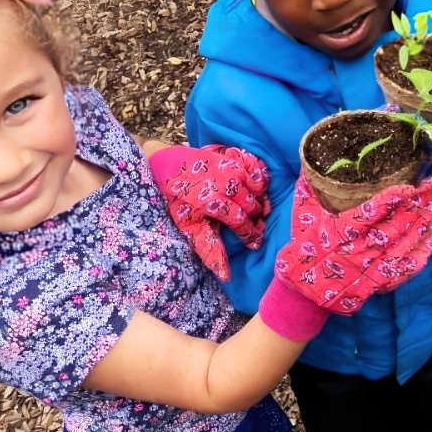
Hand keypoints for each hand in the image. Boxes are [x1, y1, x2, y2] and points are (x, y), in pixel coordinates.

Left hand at [149, 145, 270, 281]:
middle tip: (255, 225)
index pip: (240, 221)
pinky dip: (261, 177)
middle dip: (255, 218)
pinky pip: (256, 166)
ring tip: (256, 208)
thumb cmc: (180, 200)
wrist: (170, 166)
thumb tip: (225, 276)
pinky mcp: (233, 155)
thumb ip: (208, 248)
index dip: (250, 234)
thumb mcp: (189, 226)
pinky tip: (257, 187)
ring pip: (257, 187)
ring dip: (260, 199)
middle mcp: (222, 182)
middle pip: (251, 205)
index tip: (255, 243)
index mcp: (210, 201)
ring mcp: (229, 166)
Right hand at [273, 173, 431, 313]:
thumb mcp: (303, 218)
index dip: (393, 199)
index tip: (410, 187)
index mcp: (341, 232)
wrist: (303, 295)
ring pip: (406, 243)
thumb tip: (307, 160)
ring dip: (424, 222)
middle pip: (396, 225)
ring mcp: (373, 267)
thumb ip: (308, 189)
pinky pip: (409, 265)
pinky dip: (425, 248)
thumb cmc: (303, 253)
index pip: (371, 212)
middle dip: (418, 205)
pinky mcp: (381, 281)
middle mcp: (360, 249)